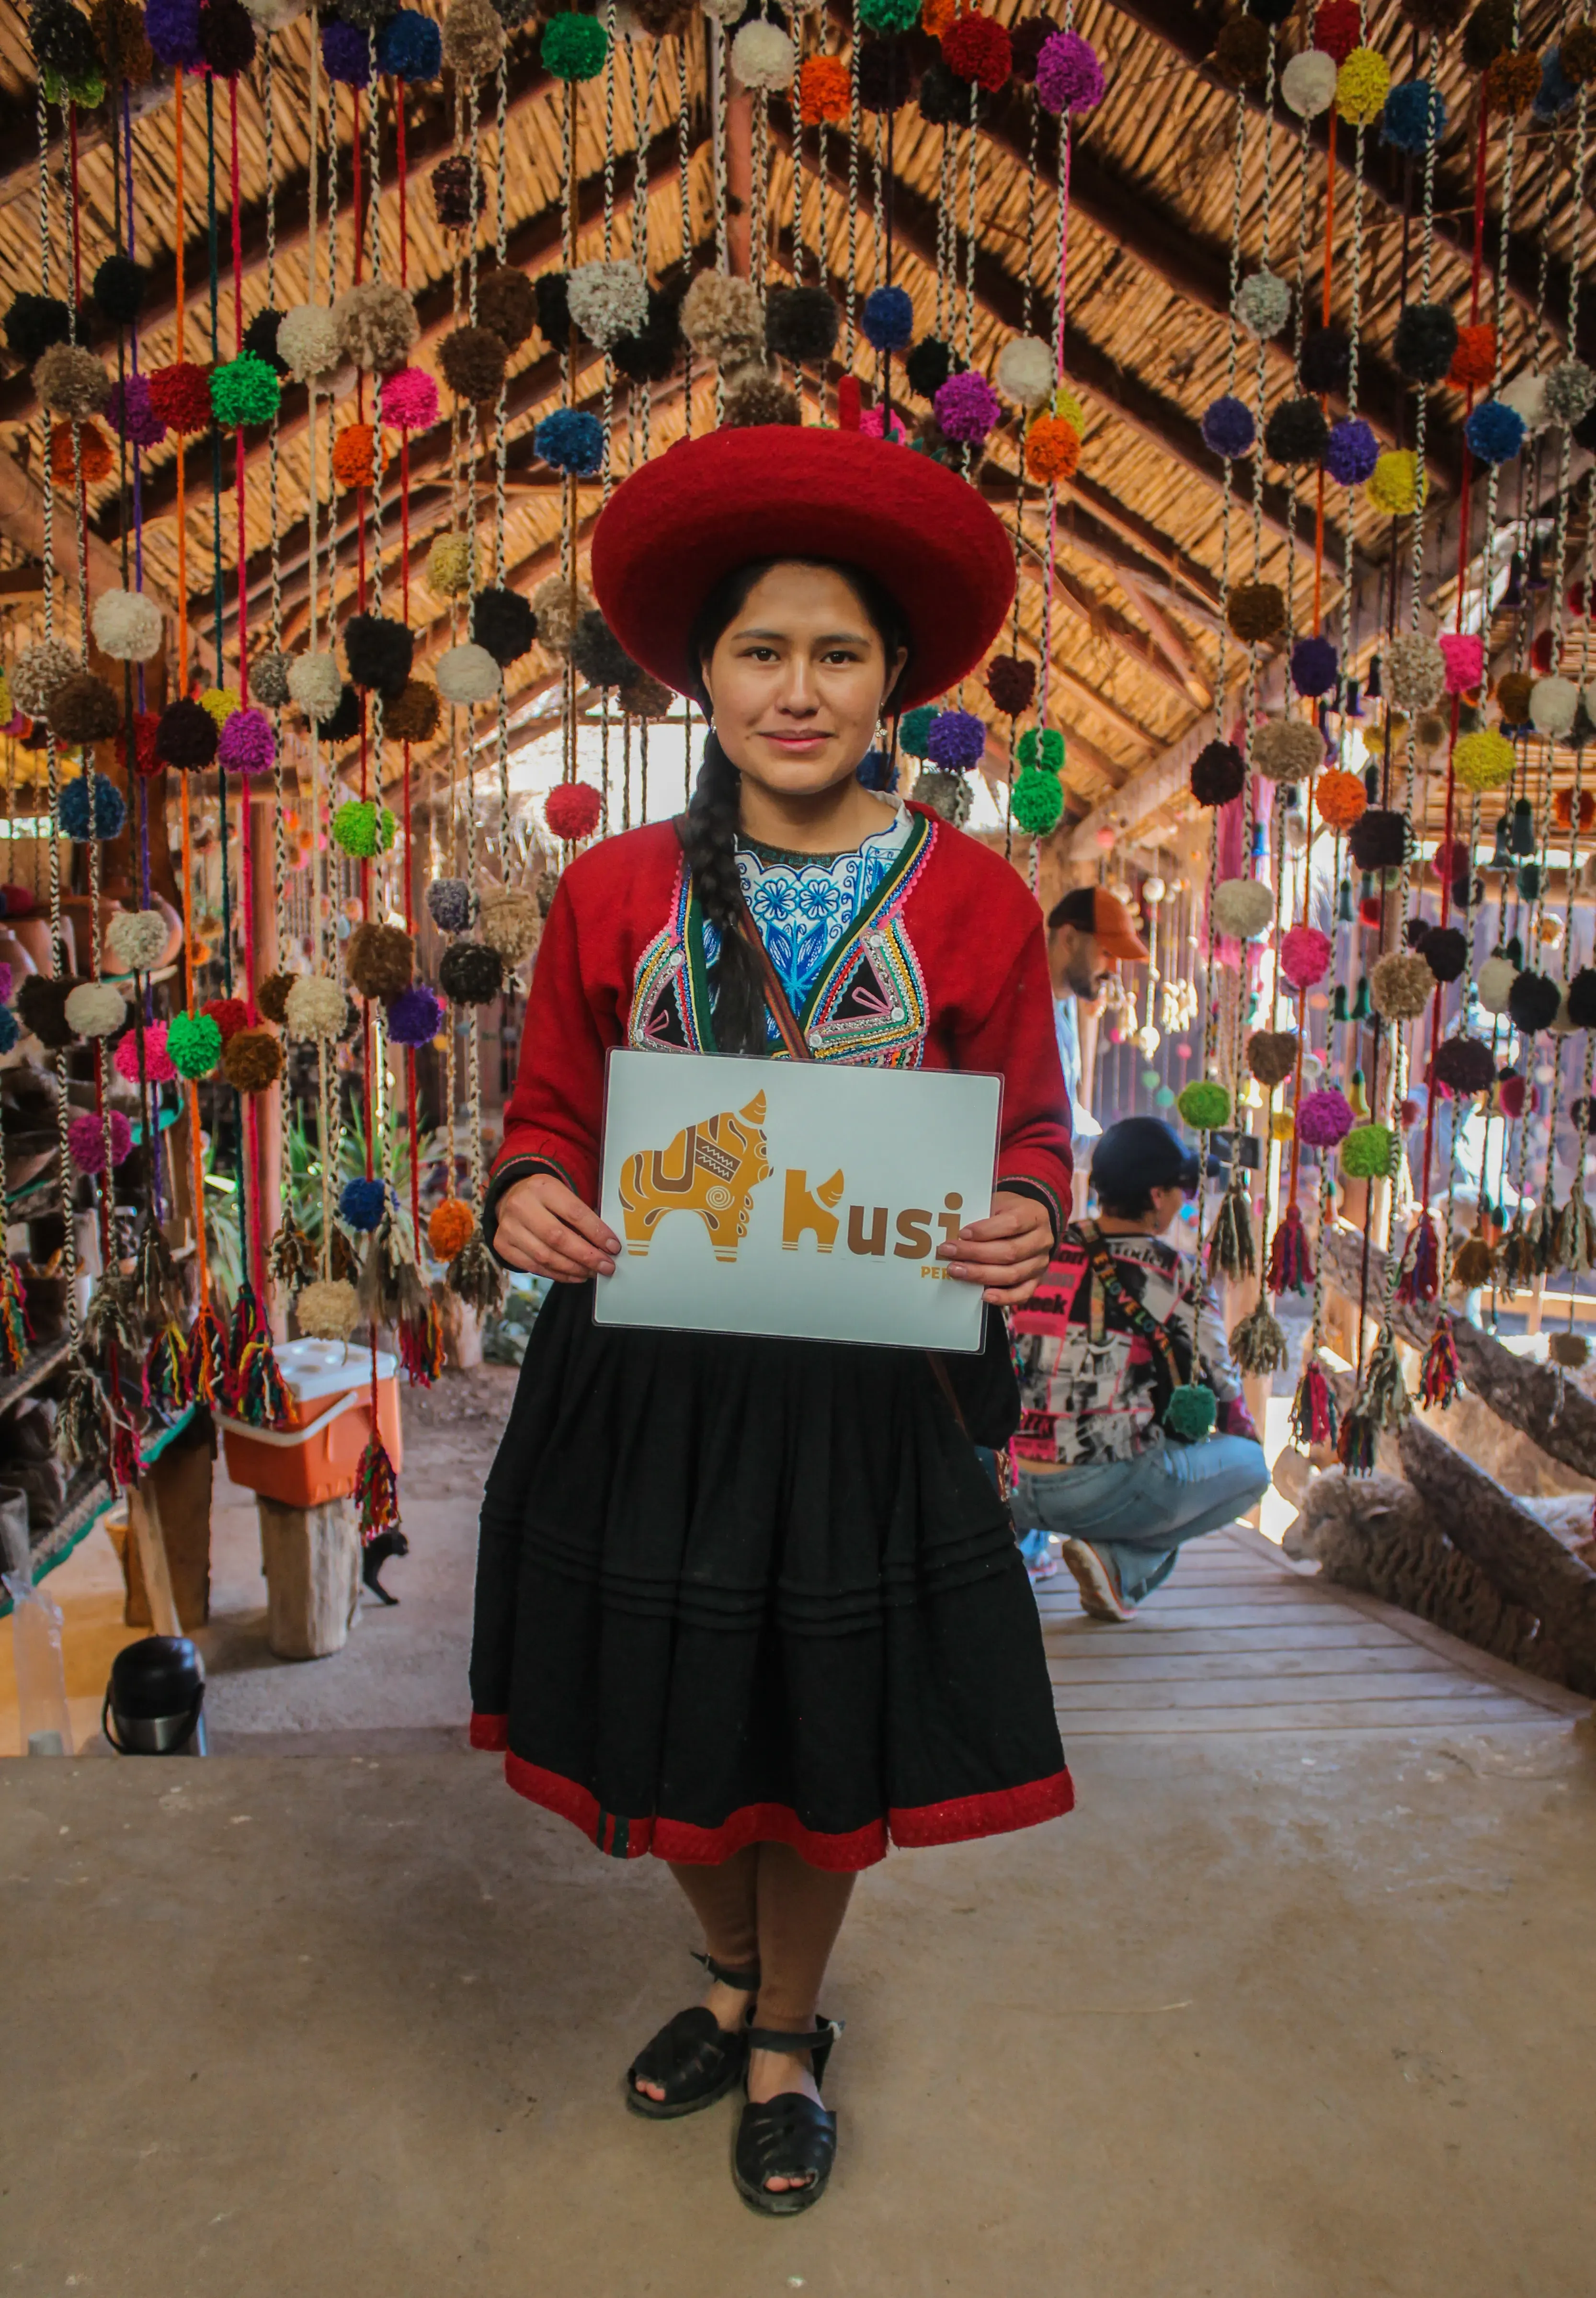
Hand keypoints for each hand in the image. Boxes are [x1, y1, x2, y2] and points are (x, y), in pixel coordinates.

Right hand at [494, 1172, 618, 1283]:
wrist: (510, 1196)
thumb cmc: (547, 1197)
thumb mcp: (563, 1194)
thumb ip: (582, 1215)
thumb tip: (607, 1245)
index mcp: (543, 1187)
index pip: (574, 1213)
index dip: (596, 1232)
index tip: (614, 1247)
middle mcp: (522, 1206)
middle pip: (558, 1238)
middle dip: (587, 1256)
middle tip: (607, 1267)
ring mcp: (509, 1227)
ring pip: (545, 1256)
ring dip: (574, 1269)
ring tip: (592, 1272)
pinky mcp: (503, 1245)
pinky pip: (534, 1266)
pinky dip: (558, 1275)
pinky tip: (575, 1276)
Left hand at [937, 1190, 1053, 1306]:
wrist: (1029, 1223)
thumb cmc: (1007, 1212)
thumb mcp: (998, 1203)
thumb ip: (981, 1215)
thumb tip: (952, 1232)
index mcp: (1034, 1215)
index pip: (1012, 1224)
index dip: (985, 1230)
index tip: (962, 1233)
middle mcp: (1042, 1240)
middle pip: (1010, 1252)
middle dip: (975, 1254)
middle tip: (948, 1252)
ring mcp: (1041, 1263)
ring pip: (1012, 1274)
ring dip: (981, 1274)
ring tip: (955, 1271)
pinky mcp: (1037, 1280)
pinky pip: (1022, 1294)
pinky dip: (1003, 1297)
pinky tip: (983, 1295)